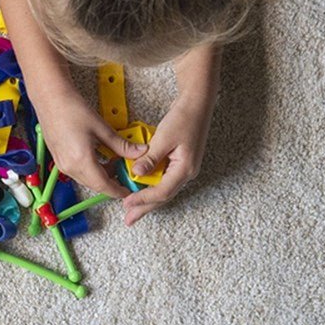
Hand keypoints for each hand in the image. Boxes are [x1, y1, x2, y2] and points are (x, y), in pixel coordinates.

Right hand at [35, 84, 146, 198]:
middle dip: (112, 182)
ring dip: (101, 175)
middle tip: (125, 172)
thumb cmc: (71, 108)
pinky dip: (90, 169)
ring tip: (114, 160)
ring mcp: (61, 164)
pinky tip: (99, 156)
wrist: (49, 98)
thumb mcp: (101, 128)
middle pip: (95, 185)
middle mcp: (69, 166)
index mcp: (81, 161)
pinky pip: (77, 171)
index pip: (104, 186)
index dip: (119, 190)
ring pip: (86, 179)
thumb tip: (140, 152)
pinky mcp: (58, 159)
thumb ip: (121, 145)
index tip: (129, 190)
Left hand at [121, 93, 215, 225]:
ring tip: (131, 208)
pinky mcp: (178, 163)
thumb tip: (136, 174)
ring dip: (146, 198)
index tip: (127, 203)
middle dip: (145, 208)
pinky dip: (149, 184)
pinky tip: (138, 186)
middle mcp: (186, 173)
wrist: (197, 105)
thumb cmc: (183, 118)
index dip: (143, 199)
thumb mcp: (163, 138)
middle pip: (163, 196)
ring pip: (162, 189)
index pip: (162, 191)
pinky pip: (162, 179)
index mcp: (185, 169)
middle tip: (129, 219)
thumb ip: (150, 158)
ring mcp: (183, 169)